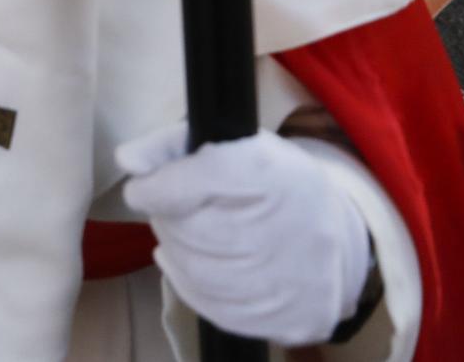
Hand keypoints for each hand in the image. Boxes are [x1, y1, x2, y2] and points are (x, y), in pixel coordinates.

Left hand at [118, 124, 370, 346]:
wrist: (336, 239)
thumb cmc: (272, 183)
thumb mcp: (232, 145)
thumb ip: (171, 145)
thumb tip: (127, 161)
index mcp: (268, 172)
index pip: (194, 180)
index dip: (155, 186)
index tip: (142, 187)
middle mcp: (281, 228)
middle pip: (187, 227)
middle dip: (168, 217)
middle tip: (177, 208)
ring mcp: (284, 279)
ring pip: (192, 266)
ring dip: (176, 248)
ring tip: (191, 231)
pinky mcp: (282, 318)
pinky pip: (208, 301)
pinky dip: (189, 280)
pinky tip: (196, 260)